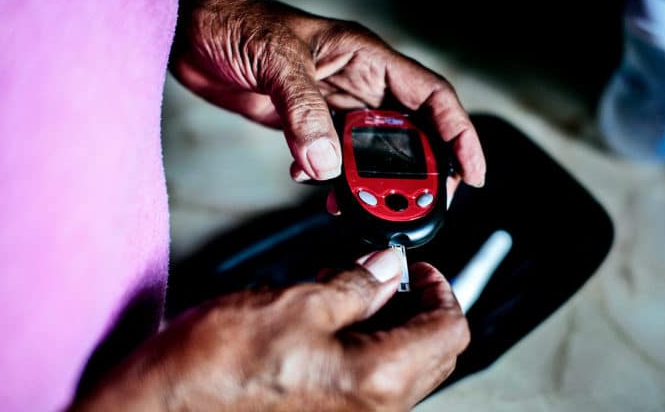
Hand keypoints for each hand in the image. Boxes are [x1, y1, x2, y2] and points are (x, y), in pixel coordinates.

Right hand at [71, 250, 469, 410]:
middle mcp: (374, 410)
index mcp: (379, 379)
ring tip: (343, 290)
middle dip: (413, 305)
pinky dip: (358, 344)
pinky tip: (323, 321)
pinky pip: (363, 379)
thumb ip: (355, 285)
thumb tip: (386, 268)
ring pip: (397, 364)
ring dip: (383, 322)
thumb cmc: (214, 369)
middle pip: (429, 350)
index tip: (417, 267)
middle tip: (382, 273)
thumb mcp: (297, 303)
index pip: (450, 330)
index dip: (440, 289)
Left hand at [171, 0, 485, 184]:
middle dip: (417, 171)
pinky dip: (329, 178)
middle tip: (415, 203)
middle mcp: (357, 84)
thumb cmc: (234, 21)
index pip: (432, 97)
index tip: (470, 174)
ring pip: (371, 153)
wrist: (187, 31)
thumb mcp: (277, 60)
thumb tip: (327, 164)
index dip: (459, 135)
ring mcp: (332, 106)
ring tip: (364, 204)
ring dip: (369, 182)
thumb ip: (304, 112)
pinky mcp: (306, 124)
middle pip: (410, 134)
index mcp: (366, 58)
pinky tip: (314, 182)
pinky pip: (333, 159)